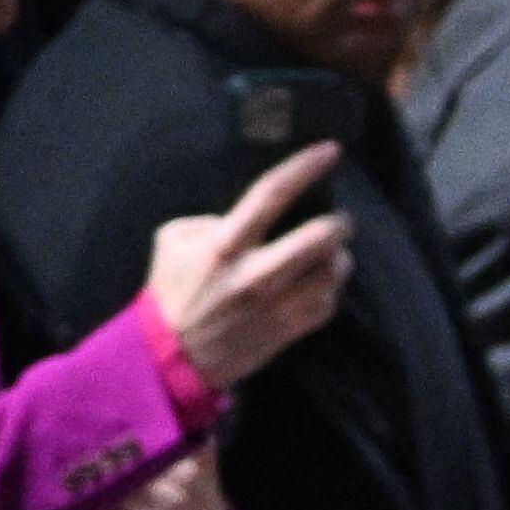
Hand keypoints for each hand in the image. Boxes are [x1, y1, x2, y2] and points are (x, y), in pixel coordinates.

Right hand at [144, 143, 353, 385]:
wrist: (170, 358)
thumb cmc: (171, 293)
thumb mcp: (170, 243)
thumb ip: (207, 220)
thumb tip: (243, 215)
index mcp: (224, 246)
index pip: (271, 195)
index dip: (305, 167)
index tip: (332, 150)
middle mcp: (256, 274)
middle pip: (320, 236)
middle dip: (339, 222)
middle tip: (339, 219)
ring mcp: (277, 305)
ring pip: (333, 270)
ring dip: (339, 257)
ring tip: (330, 254)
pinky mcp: (289, 331)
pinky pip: (329, 302)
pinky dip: (328, 289)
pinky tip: (315, 285)